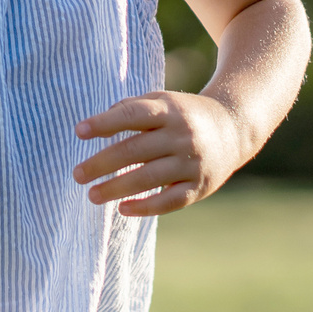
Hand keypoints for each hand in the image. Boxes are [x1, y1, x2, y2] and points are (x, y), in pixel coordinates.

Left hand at [72, 91, 255, 216]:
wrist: (235, 128)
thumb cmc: (185, 115)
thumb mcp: (163, 102)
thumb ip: (131, 108)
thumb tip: (95, 125)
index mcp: (169, 110)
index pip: (133, 115)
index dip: (105, 123)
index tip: (79, 132)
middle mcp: (181, 135)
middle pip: (136, 150)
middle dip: (103, 163)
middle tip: (77, 174)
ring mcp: (192, 162)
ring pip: (150, 178)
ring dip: (117, 188)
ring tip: (92, 194)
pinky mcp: (200, 186)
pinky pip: (170, 200)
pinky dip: (146, 206)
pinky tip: (123, 209)